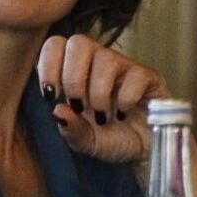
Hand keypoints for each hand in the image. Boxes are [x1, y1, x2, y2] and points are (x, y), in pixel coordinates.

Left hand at [37, 34, 169, 164]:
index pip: (55, 44)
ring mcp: (123, 66)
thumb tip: (58, 110)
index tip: (51, 96)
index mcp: (74, 70)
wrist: (143, 153)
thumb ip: (70, 128)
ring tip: (103, 116)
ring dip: (99, 94)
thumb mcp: (84, 140)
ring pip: (105, 58)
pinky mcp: (148, 76)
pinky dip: (125, 99)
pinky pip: (135, 74)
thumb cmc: (110, 138)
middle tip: (78, 106)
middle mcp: (97, 62)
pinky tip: (124, 113)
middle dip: (73, 79)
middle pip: (79, 42)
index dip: (48, 67)